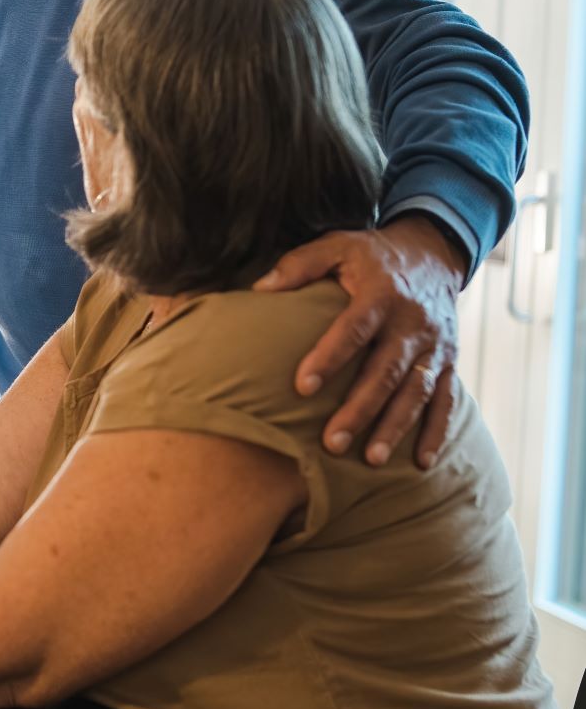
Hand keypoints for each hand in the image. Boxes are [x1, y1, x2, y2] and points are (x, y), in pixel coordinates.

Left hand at [255, 216, 465, 467]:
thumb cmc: (373, 255)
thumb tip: (259, 289)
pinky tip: (420, 462)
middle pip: (386, 371)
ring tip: (370, 460)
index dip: (329, 357)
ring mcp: (435, 345)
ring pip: (416, 391)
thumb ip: (300, 264)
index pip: (354, 329)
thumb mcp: (338, 245)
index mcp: (382, 294)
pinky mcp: (448, 361)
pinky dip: (436, 431)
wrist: (433, 252)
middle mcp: (413, 323)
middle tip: (331, 442)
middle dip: (360, 408)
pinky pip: (446, 399)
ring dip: (395, 427)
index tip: (302, 387)